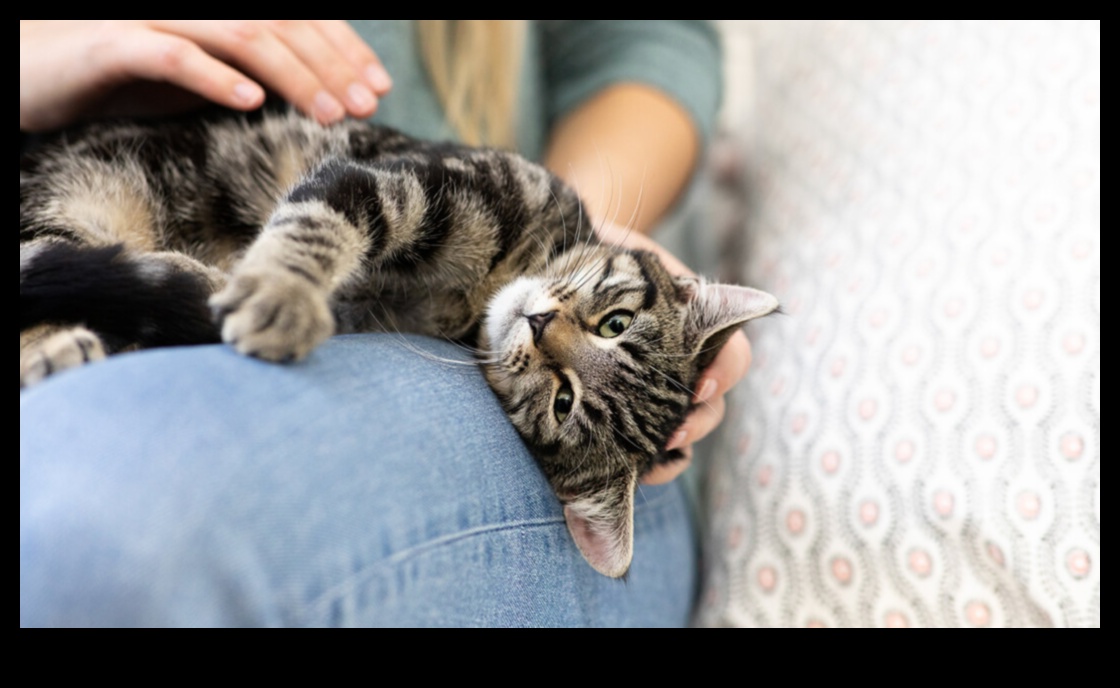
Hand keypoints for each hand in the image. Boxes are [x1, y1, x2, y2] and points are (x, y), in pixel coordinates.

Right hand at [20, 20, 391, 131]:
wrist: (31, 72)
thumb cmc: (122, 75)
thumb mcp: (203, 74)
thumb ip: (253, 73)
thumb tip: (323, 93)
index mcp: (220, 8)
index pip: (296, 13)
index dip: (343, 46)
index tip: (379, 87)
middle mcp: (192, 3)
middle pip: (279, 20)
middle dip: (331, 63)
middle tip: (365, 106)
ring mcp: (152, 16)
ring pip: (240, 33)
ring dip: (292, 74)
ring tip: (328, 112)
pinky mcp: (112, 45)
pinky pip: (171, 55)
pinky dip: (215, 77)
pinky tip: (252, 103)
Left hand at [594, 222, 751, 485]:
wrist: (565, 258)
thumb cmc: (599, 254)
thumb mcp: (619, 254)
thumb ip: (629, 265)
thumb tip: (616, 274)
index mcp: (697, 324)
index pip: (730, 356)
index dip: (723, 375)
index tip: (699, 386)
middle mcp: (685, 360)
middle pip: (713, 404)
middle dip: (697, 423)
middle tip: (671, 433)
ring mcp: (660, 388)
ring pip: (688, 429)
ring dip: (676, 449)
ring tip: (650, 459)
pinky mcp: (628, 411)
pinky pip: (655, 448)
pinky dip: (651, 465)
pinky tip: (634, 473)